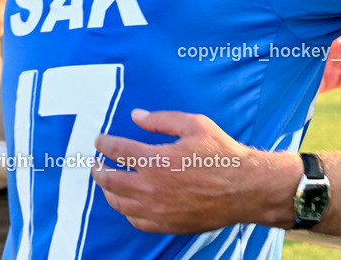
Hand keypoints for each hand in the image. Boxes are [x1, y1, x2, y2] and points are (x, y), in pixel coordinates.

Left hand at [91, 109, 299, 232]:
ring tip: (108, 182)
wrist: (244, 187)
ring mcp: (156, 208)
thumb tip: (137, 116)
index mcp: (155, 159)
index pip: (116, 150)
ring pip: (118, 202)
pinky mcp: (165, 224)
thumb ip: (162, 120)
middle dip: (98, 169)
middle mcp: (150, 186)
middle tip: (96, 163)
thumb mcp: (196, 125)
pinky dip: (126, 210)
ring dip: (108, 190)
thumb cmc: (222, 153)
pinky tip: (129, 202)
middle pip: (109, 179)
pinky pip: (134, 220)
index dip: (103, 143)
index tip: (99, 140)